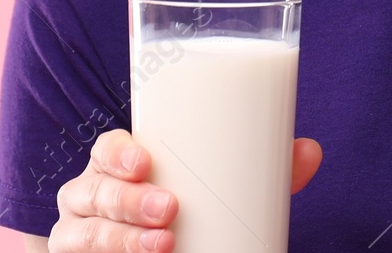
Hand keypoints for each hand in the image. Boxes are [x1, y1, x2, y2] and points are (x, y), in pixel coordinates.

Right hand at [50, 128, 322, 251]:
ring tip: (165, 245)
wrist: (150, 252)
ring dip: (124, 240)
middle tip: (170, 210)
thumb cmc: (181, 212)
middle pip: (96, 192)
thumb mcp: (209, 193)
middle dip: (128, 201)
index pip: (105, 149)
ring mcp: (82, 236)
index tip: (145, 161)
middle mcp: (90, 198)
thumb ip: (258, 174)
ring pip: (89, 235)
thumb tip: (310, 151)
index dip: (118, 153)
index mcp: (116, 167)